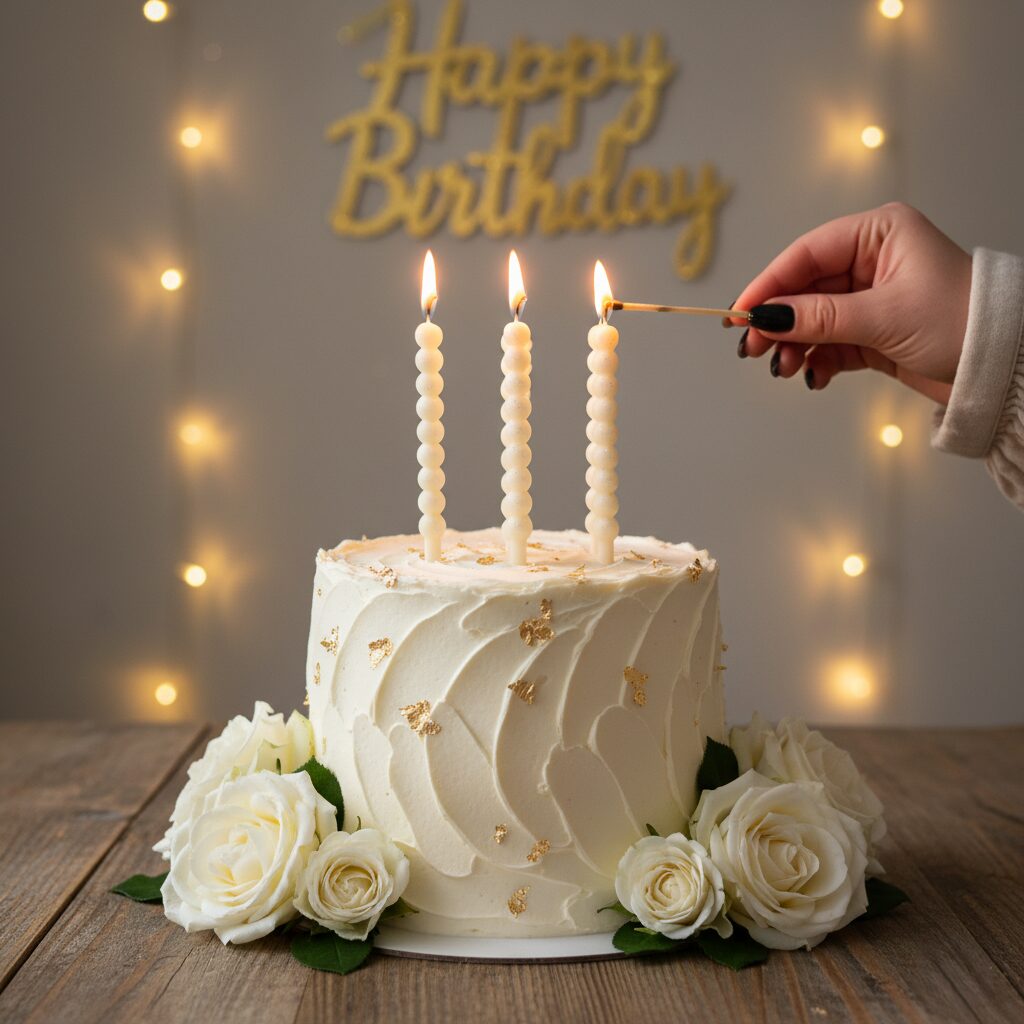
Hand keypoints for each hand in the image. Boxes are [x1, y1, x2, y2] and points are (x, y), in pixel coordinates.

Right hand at [729, 202, 971, 404]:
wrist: (1004, 365)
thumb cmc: (960, 322)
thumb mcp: (883, 316)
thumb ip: (818, 317)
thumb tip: (765, 318)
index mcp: (879, 234)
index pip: (807, 254)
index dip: (768, 284)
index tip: (740, 314)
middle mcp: (872, 260)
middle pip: (803, 288)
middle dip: (778, 322)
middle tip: (752, 349)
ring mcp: (871, 297)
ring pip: (812, 319)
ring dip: (793, 345)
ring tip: (784, 369)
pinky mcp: (873, 331)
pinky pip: (829, 342)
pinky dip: (816, 360)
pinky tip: (812, 376)